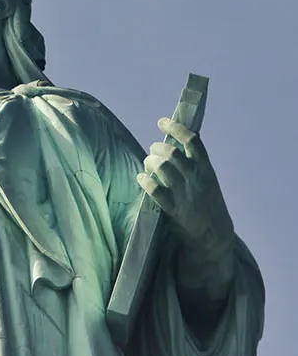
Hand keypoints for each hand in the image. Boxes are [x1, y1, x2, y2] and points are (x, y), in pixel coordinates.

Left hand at [138, 117, 235, 280]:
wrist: (214, 234)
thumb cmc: (207, 202)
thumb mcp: (207, 178)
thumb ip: (193, 163)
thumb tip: (172, 142)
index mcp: (206, 168)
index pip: (192, 140)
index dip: (175, 127)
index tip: (162, 121)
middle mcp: (195, 178)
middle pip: (171, 153)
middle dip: (157, 148)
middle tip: (153, 150)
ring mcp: (184, 193)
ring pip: (161, 168)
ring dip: (150, 162)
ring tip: (148, 164)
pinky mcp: (173, 208)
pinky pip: (155, 190)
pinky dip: (145, 181)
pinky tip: (141, 178)